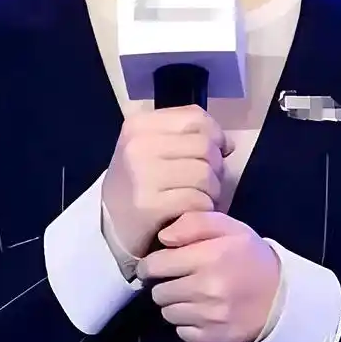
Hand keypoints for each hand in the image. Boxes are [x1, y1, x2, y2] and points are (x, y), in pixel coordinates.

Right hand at [101, 105, 233, 258]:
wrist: (111, 224)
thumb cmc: (141, 182)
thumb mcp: (154, 147)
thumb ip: (188, 135)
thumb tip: (229, 143)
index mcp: (139, 125)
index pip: (196, 118)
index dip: (215, 135)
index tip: (215, 151)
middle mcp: (138, 145)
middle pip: (204, 146)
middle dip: (216, 167)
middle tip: (206, 182)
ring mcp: (142, 175)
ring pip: (205, 174)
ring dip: (212, 191)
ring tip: (199, 197)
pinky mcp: (149, 205)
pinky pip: (198, 200)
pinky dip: (204, 209)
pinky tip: (191, 212)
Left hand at [138, 211, 280, 341]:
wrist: (280, 297)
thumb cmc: (248, 255)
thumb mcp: (228, 227)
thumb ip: (195, 223)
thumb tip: (163, 238)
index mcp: (211, 255)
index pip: (157, 264)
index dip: (152, 263)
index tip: (157, 262)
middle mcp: (209, 288)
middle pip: (159, 292)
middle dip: (163, 283)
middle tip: (176, 278)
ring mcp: (212, 316)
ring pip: (167, 313)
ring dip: (173, 303)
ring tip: (189, 293)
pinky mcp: (214, 338)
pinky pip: (181, 332)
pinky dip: (186, 322)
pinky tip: (200, 310)